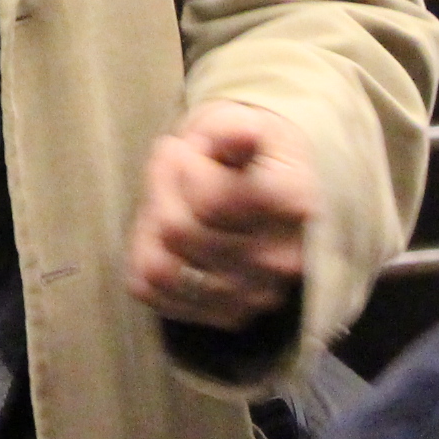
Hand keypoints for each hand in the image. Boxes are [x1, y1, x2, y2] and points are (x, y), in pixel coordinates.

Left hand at [125, 101, 314, 331]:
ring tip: (166, 201)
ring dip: (149, 228)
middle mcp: (282, 260)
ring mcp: (255, 295)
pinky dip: (145, 260)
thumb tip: (243, 135)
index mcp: (293, 204)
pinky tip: (161, 235)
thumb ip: (235, 130)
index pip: (210, 199)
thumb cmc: (245, 153)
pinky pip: (153, 294)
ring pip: (162, 268)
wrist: (265, 190)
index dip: (180, 166)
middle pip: (179, 232)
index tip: (180, 147)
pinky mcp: (225, 315)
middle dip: (160, 191)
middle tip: (168, 168)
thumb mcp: (240, 123)